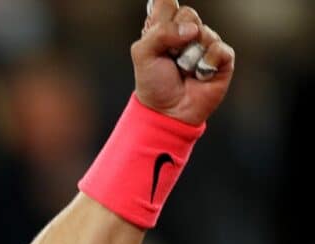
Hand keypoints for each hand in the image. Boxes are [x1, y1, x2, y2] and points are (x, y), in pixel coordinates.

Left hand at [133, 0, 234, 124]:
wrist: (168, 111)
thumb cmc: (154, 83)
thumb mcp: (142, 55)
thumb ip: (158, 34)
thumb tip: (191, 29)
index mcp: (164, 27)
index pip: (166, 2)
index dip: (165, 6)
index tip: (163, 17)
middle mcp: (186, 32)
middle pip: (187, 14)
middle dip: (175, 37)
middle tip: (170, 56)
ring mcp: (206, 43)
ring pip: (203, 32)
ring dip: (188, 56)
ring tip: (183, 70)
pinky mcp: (222, 58)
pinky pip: (218, 49)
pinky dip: (205, 64)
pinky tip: (199, 76)